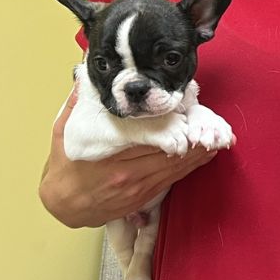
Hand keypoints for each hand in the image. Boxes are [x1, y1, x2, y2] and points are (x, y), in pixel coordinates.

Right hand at [39, 87, 230, 227]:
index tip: (186, 110)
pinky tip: (205, 154)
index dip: (170, 124)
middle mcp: (128, 174)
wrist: (63, 204)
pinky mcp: (145, 196)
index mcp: (110, 155)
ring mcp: (139, 187)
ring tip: (216, 135)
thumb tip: (85, 74)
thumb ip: (78, 102)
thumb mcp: (65, 129)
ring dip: (197, 151)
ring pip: (175, 166)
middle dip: (191, 135)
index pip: (147, 135)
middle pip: (168, 151)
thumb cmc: (67, 165)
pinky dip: (191, 165)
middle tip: (210, 122)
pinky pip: (173, 178)